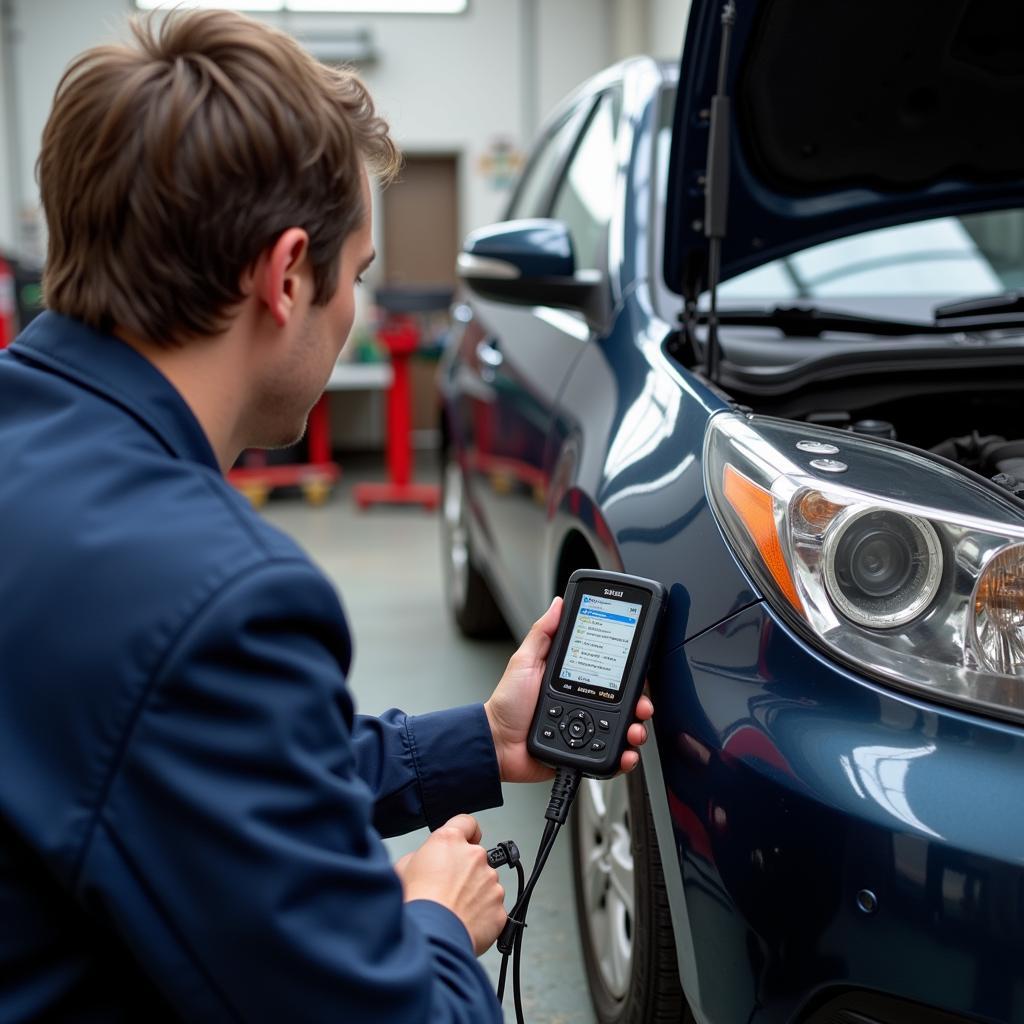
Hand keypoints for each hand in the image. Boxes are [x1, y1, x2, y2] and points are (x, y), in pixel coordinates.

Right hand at [394, 815, 505, 955]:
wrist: (431, 937)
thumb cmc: (415, 904)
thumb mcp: (402, 868)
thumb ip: (420, 857)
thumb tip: (425, 864)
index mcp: (450, 842)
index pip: (466, 822)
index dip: (466, 831)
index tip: (467, 838)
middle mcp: (474, 857)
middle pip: (475, 857)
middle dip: (465, 871)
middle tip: (448, 889)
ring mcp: (490, 882)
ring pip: (486, 884)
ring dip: (474, 894)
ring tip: (453, 911)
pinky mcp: (499, 908)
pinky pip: (492, 909)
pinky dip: (482, 916)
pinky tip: (463, 924)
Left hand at [484, 597, 655, 782]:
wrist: (498, 744)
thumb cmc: (507, 703)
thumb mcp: (524, 661)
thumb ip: (542, 633)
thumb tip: (558, 604)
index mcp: (574, 677)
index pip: (609, 670)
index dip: (628, 670)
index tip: (638, 667)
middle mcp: (584, 702)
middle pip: (624, 701)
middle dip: (640, 703)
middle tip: (642, 705)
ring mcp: (586, 728)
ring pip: (624, 728)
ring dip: (636, 729)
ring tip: (634, 729)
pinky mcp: (584, 751)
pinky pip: (611, 755)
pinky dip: (624, 755)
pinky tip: (626, 752)